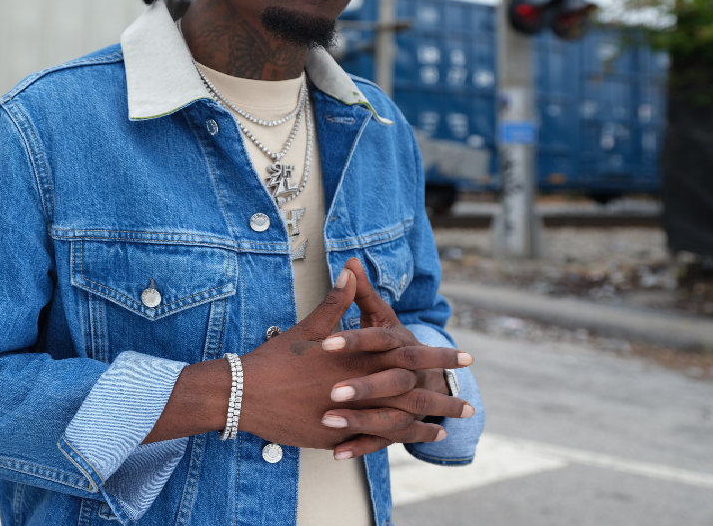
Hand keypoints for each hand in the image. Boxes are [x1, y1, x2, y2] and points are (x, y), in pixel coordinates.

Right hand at [236, 265, 470, 452]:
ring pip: (400, 423)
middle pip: (413, 395)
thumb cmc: (276, 360)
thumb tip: (351, 271)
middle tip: (468, 405)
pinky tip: (411, 441)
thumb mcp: (308, 329)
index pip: (409, 356)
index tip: (466, 359)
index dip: (439, 357)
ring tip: (449, 428)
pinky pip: (377, 441)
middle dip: (443, 398)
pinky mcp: (338, 437)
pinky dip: (398, 440)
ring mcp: (350, 417)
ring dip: (427, 425)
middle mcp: (360, 390)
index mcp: (358, 360)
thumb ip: (336, 303)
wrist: (245, 395)